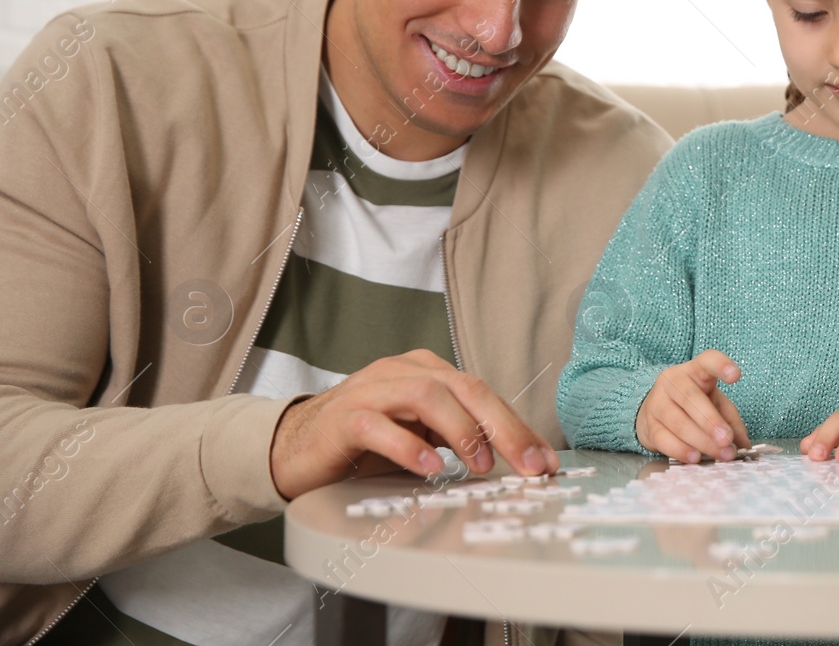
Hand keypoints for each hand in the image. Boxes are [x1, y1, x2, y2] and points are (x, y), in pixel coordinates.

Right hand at [268, 349, 559, 500]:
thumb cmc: (365, 443)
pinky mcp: (343, 418)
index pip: (484, 393)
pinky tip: (428, 466)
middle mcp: (403, 373)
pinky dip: (407, 445)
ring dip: (461, 430)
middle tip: (529, 463)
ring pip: (426, 395)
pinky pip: (378, 425)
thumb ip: (460, 439)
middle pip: (465, 388)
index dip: (518, 426)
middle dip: (504, 427)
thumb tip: (516, 461)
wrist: (294, 447)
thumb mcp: (421, 436)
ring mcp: (371, 391)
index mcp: (428, 373)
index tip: (544, 460)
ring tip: (480, 463)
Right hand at [635, 349, 751, 462]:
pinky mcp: (648, 426)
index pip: (707, 361)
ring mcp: (657, 403)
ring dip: (702, 441)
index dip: (721, 365)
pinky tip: (695, 458)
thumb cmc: (691, 405)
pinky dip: (681, 450)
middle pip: (691, 398)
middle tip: (727, 439)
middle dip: (711, 421)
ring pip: (679, 422)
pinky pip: (664, 439)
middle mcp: (672, 382)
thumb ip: (731, 420)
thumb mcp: (715, 404)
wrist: (652, 411)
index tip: (735, 376)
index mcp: (694, 371)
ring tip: (719, 454)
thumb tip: (744, 443)